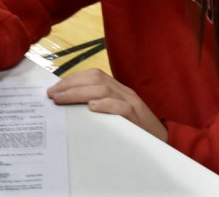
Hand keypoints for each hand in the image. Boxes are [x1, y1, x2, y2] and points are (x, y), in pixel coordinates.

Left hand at [47, 68, 167, 141]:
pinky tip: (92, 107)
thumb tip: (70, 106)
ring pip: (104, 89)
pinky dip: (106, 105)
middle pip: (95, 78)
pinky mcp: (137, 118)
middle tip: (52, 95)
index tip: (54, 89)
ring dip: (79, 93)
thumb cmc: (136, 129)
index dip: (72, 79)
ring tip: (62, 100)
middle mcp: (124, 92)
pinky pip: (121, 107)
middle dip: (70, 84)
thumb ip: (99, 106)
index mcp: (118, 89)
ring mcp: (132, 103)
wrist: (166, 142)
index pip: (92, 75)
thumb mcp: (116, 114)